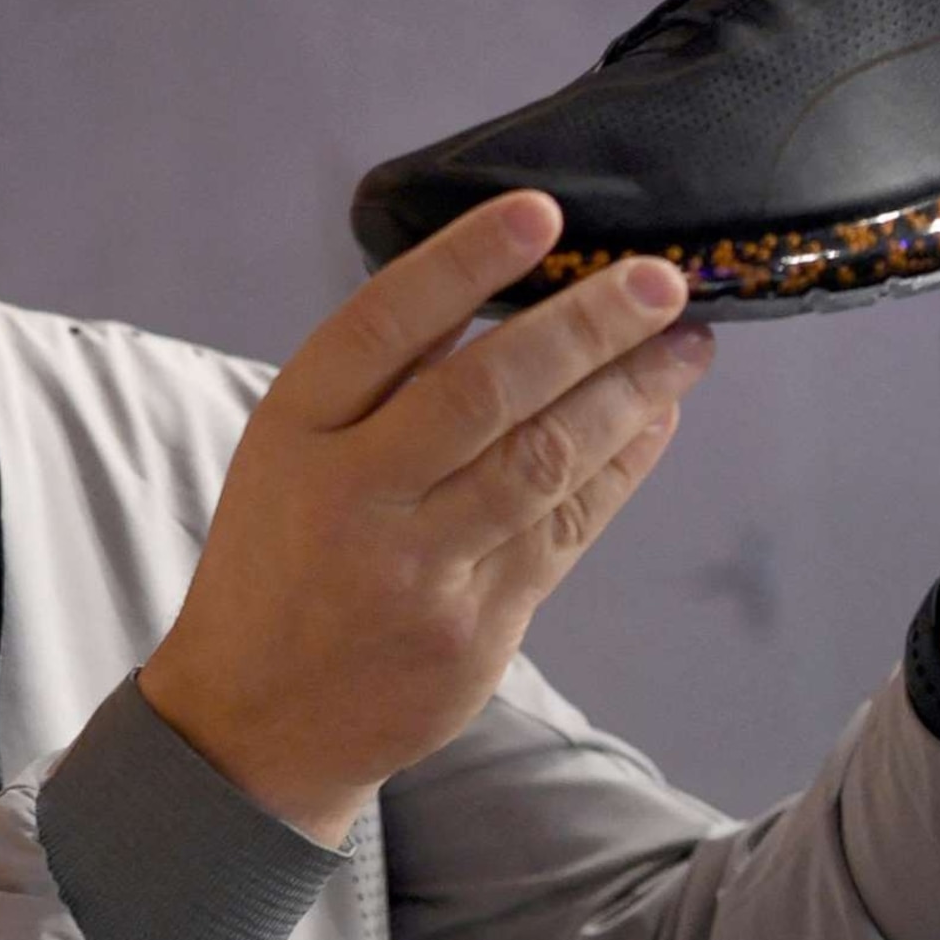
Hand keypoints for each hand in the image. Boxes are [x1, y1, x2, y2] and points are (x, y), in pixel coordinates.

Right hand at [137, 192, 714, 843]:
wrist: (253, 725)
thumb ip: (375, 385)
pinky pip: (567, 531)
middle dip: (586, 327)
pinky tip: (654, 421)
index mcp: (293, 434)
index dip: (466, 263)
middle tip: (661, 280)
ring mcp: (417, 570)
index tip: (542, 213)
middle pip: (484, 390)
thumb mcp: (285, 457)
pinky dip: (619, 468)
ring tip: (686, 344)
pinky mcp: (475, 629)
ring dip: (629, 394)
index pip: (385, 326)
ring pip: (543, 462)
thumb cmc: (279, 563)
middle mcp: (352, 497)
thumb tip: (498, 289)